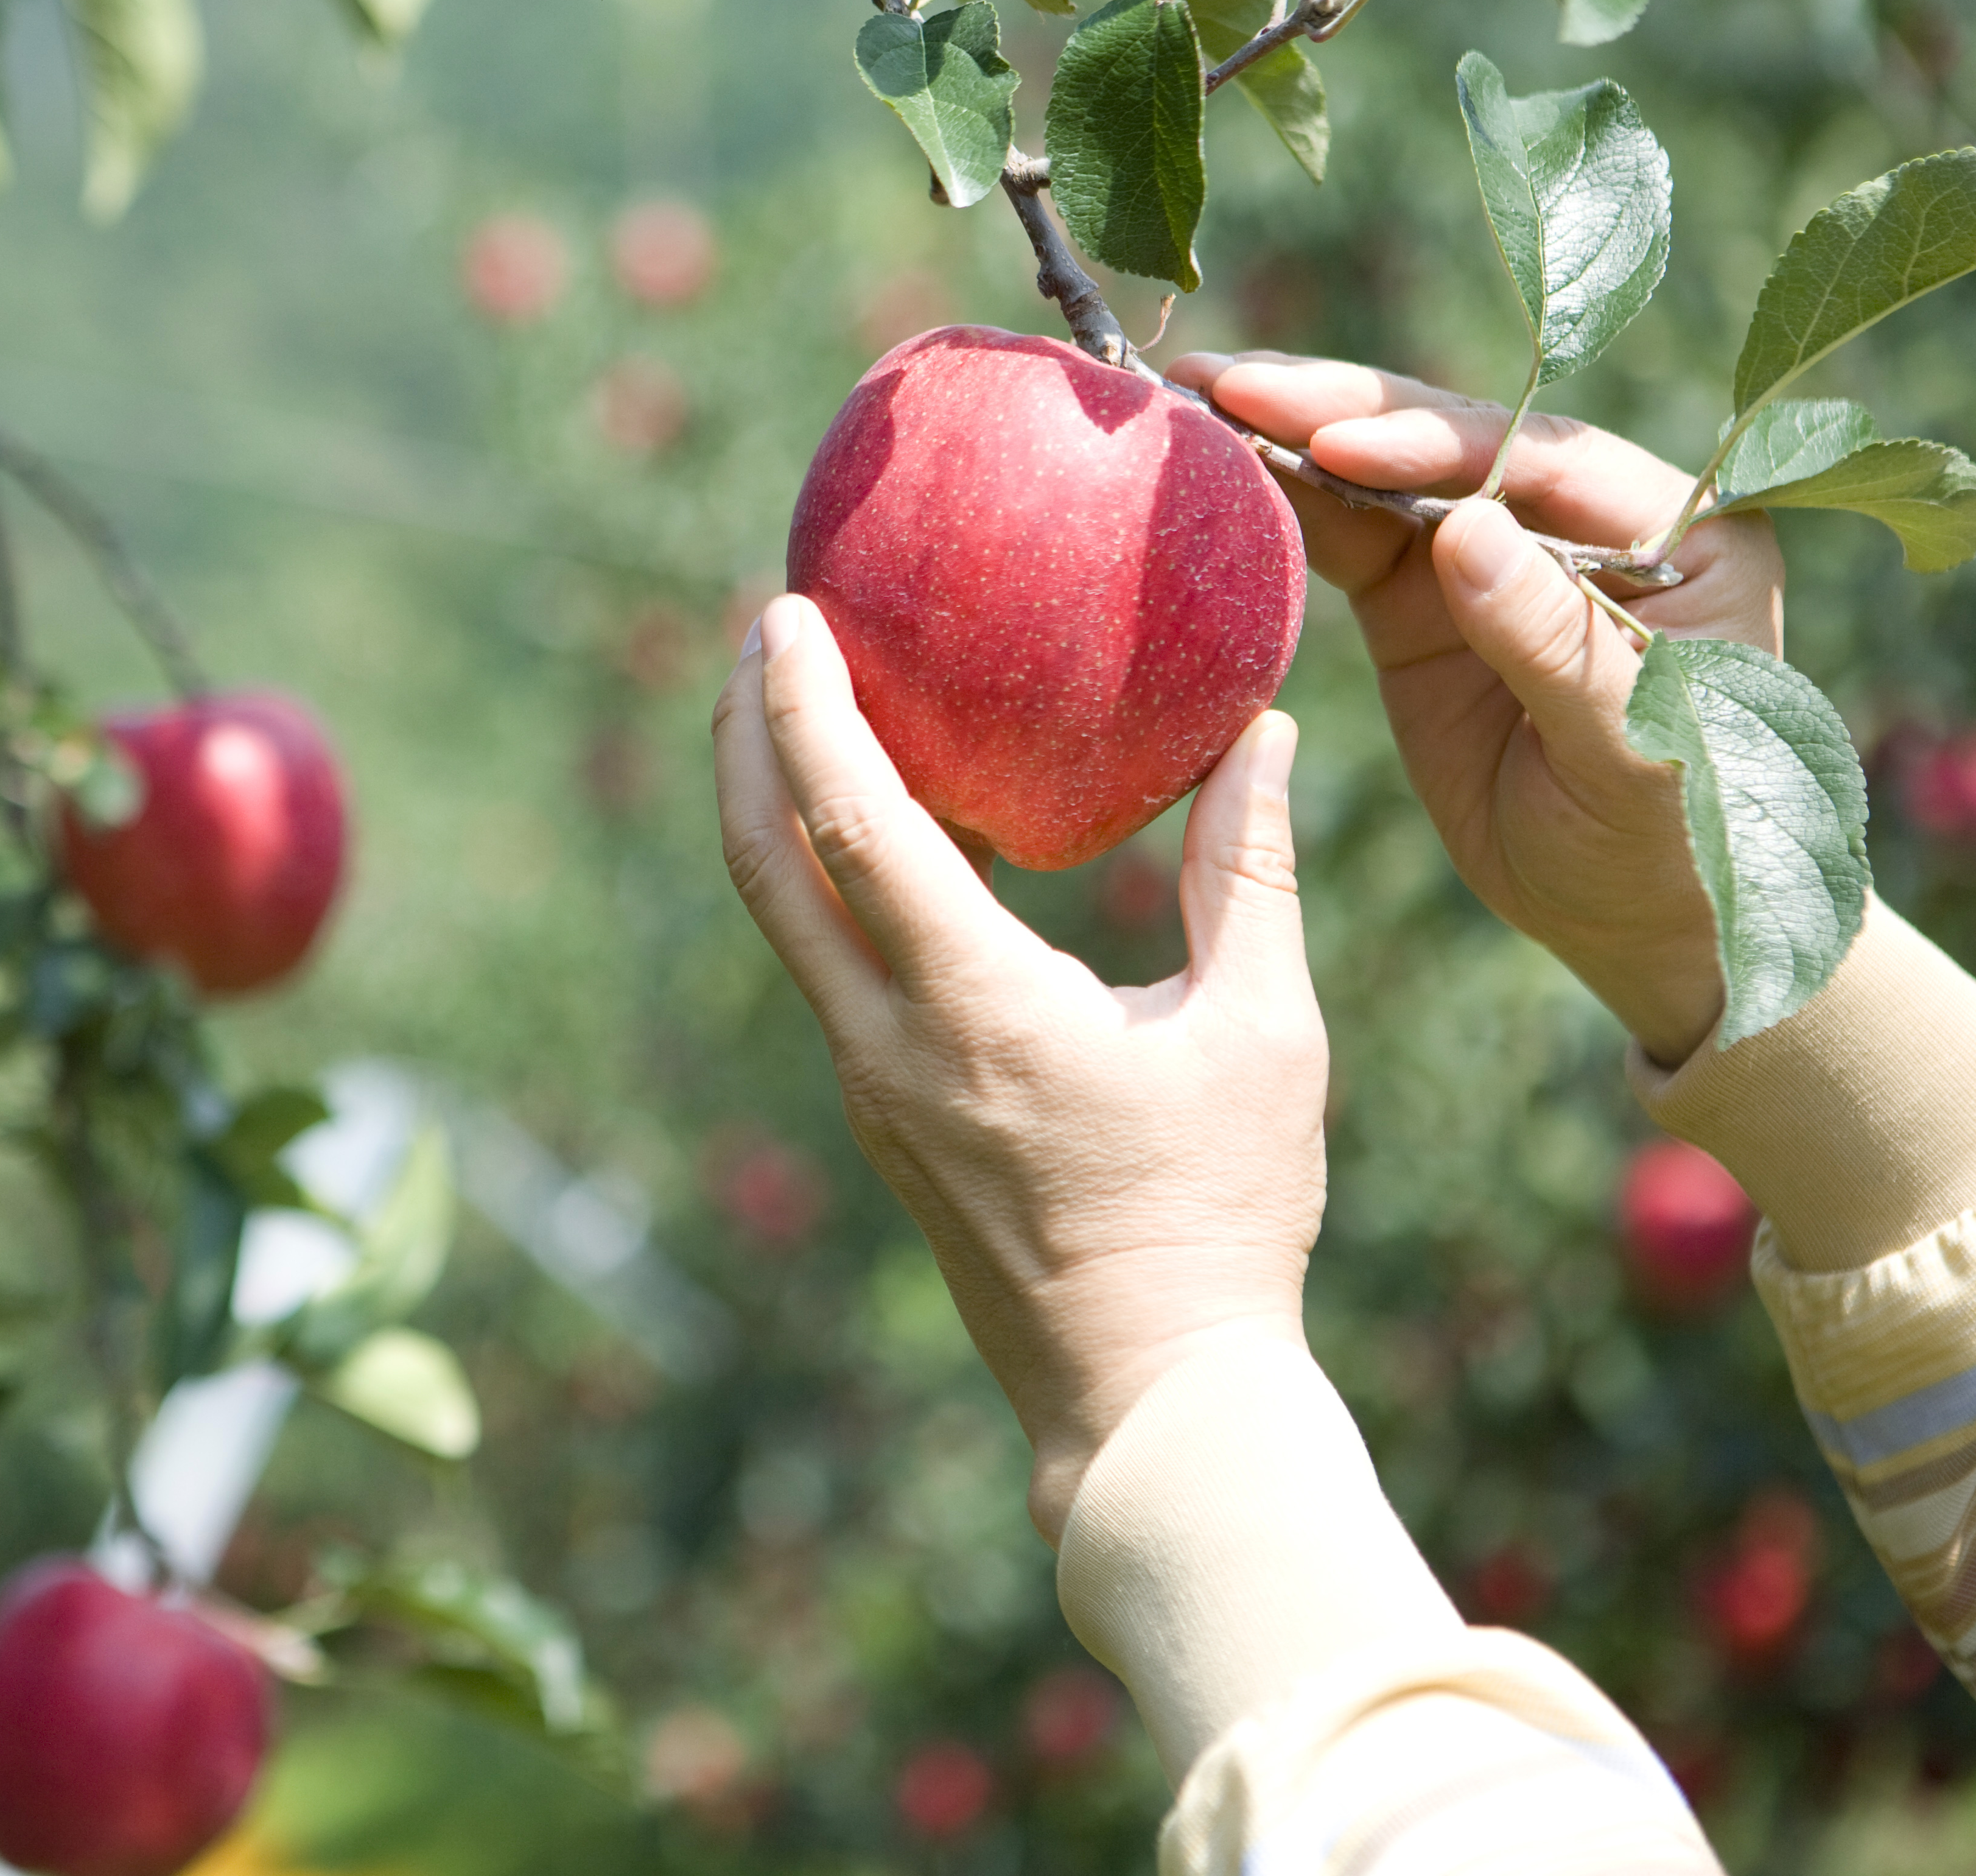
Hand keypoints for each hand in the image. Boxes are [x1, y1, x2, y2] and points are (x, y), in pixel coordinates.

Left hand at [714, 595, 1327, 1540]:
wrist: (1146, 1395)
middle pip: (766, 860)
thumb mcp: (1261, 1032)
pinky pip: (827, 964)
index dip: (808, 708)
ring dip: (771, 801)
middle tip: (758, 630)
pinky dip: (821, 873)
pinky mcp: (884, 1113)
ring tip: (794, 704)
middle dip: (747, 733)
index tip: (785, 613)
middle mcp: (886, 1044)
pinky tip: (874, 828)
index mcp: (972, 1009)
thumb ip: (1250, 872)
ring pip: (783, 916)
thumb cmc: (1222, 1217)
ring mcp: (871, 1086)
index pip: (849, 826)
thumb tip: (1261, 732)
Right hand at [1163, 352, 1787, 1065]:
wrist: (1640, 923)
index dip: (1432, 441)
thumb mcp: (1631, 754)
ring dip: (1291, 437)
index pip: (1539, 458)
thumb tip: (1465, 528)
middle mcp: (1583, 519)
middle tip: (1226, 383)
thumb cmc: (1671, 846)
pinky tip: (1215, 471)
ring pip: (1384, 476)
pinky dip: (1281, 507)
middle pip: (1451, 440)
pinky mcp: (1425, 601)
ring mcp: (1494, 556)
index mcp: (1675, 531)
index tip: (1337, 442)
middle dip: (1339, 409)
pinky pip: (1345, 539)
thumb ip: (1555, 641)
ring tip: (1195, 401)